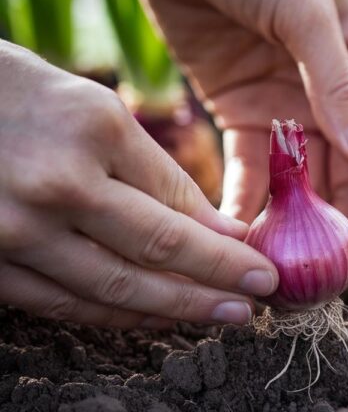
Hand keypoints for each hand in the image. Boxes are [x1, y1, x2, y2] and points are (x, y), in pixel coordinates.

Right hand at [0, 42, 277, 327]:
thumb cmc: (16, 94)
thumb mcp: (91, 109)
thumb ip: (152, 171)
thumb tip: (215, 227)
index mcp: (95, 132)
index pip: (180, 202)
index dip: (227, 241)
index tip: (260, 262)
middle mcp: (59, 184)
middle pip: (159, 251)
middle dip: (220, 280)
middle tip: (260, 297)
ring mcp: (18, 230)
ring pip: (115, 288)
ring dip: (177, 308)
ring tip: (222, 314)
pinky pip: (64, 304)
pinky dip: (117, 316)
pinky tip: (154, 318)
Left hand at [132, 0, 347, 263]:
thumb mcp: (304, 13)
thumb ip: (338, 84)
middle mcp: (339, 95)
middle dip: (339, 227)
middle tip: (323, 278)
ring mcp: (291, 108)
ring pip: (302, 181)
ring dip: (294, 225)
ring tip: (278, 268)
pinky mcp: (246, 115)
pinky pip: (255, 171)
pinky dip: (250, 204)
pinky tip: (238, 238)